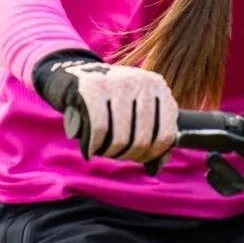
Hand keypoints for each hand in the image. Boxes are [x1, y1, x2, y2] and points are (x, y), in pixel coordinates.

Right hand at [38, 57, 178, 163]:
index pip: (166, 134)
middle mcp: (141, 81)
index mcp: (158, 86)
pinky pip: (98, 129)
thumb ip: (153, 137)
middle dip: (127, 154)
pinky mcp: (92, 88)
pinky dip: (93, 145)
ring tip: (102, 150)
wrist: (77, 74)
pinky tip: (90, 149)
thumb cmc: (112, 100)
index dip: (152, 153)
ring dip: (109, 152)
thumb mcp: (138, 110)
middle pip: (142, 139)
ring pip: (120, 137)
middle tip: (115, 154)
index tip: (137, 157)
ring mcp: (117, 82)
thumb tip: (155, 169)